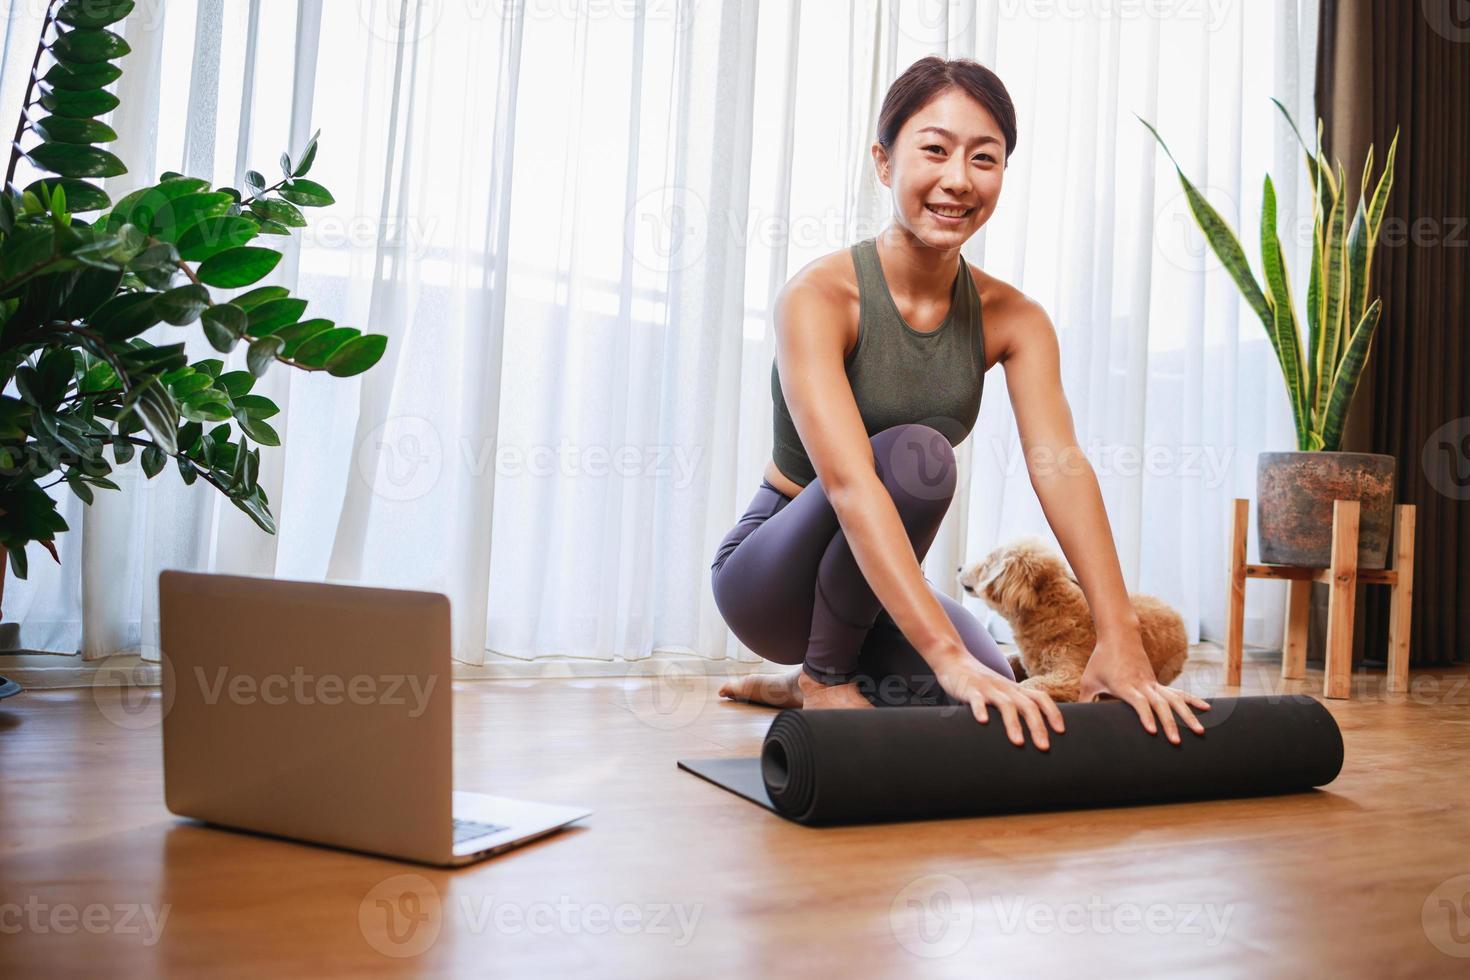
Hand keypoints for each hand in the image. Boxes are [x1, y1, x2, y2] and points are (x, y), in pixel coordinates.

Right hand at [932, 653, 1064, 749]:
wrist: (954, 660)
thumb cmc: (980, 682)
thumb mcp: (1001, 691)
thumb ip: (1014, 706)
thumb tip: (1031, 731)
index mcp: (1015, 689)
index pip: (1041, 698)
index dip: (1053, 713)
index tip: (1061, 731)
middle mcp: (1005, 688)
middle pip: (1028, 705)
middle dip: (1038, 726)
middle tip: (1044, 747)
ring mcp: (988, 688)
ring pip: (1006, 704)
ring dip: (1013, 724)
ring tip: (1018, 742)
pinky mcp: (970, 689)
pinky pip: (976, 700)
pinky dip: (980, 710)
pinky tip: (983, 721)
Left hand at [1079, 636, 1210, 743]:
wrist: (1119, 635)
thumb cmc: (1100, 660)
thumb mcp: (1088, 680)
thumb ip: (1084, 700)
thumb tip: (1074, 719)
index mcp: (1125, 685)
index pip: (1138, 702)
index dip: (1145, 716)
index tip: (1152, 731)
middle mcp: (1143, 684)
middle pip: (1159, 705)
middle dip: (1169, 724)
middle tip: (1176, 742)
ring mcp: (1153, 683)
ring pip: (1174, 700)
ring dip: (1187, 716)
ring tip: (1199, 732)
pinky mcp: (1158, 682)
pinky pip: (1179, 693)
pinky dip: (1192, 701)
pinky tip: (1207, 710)